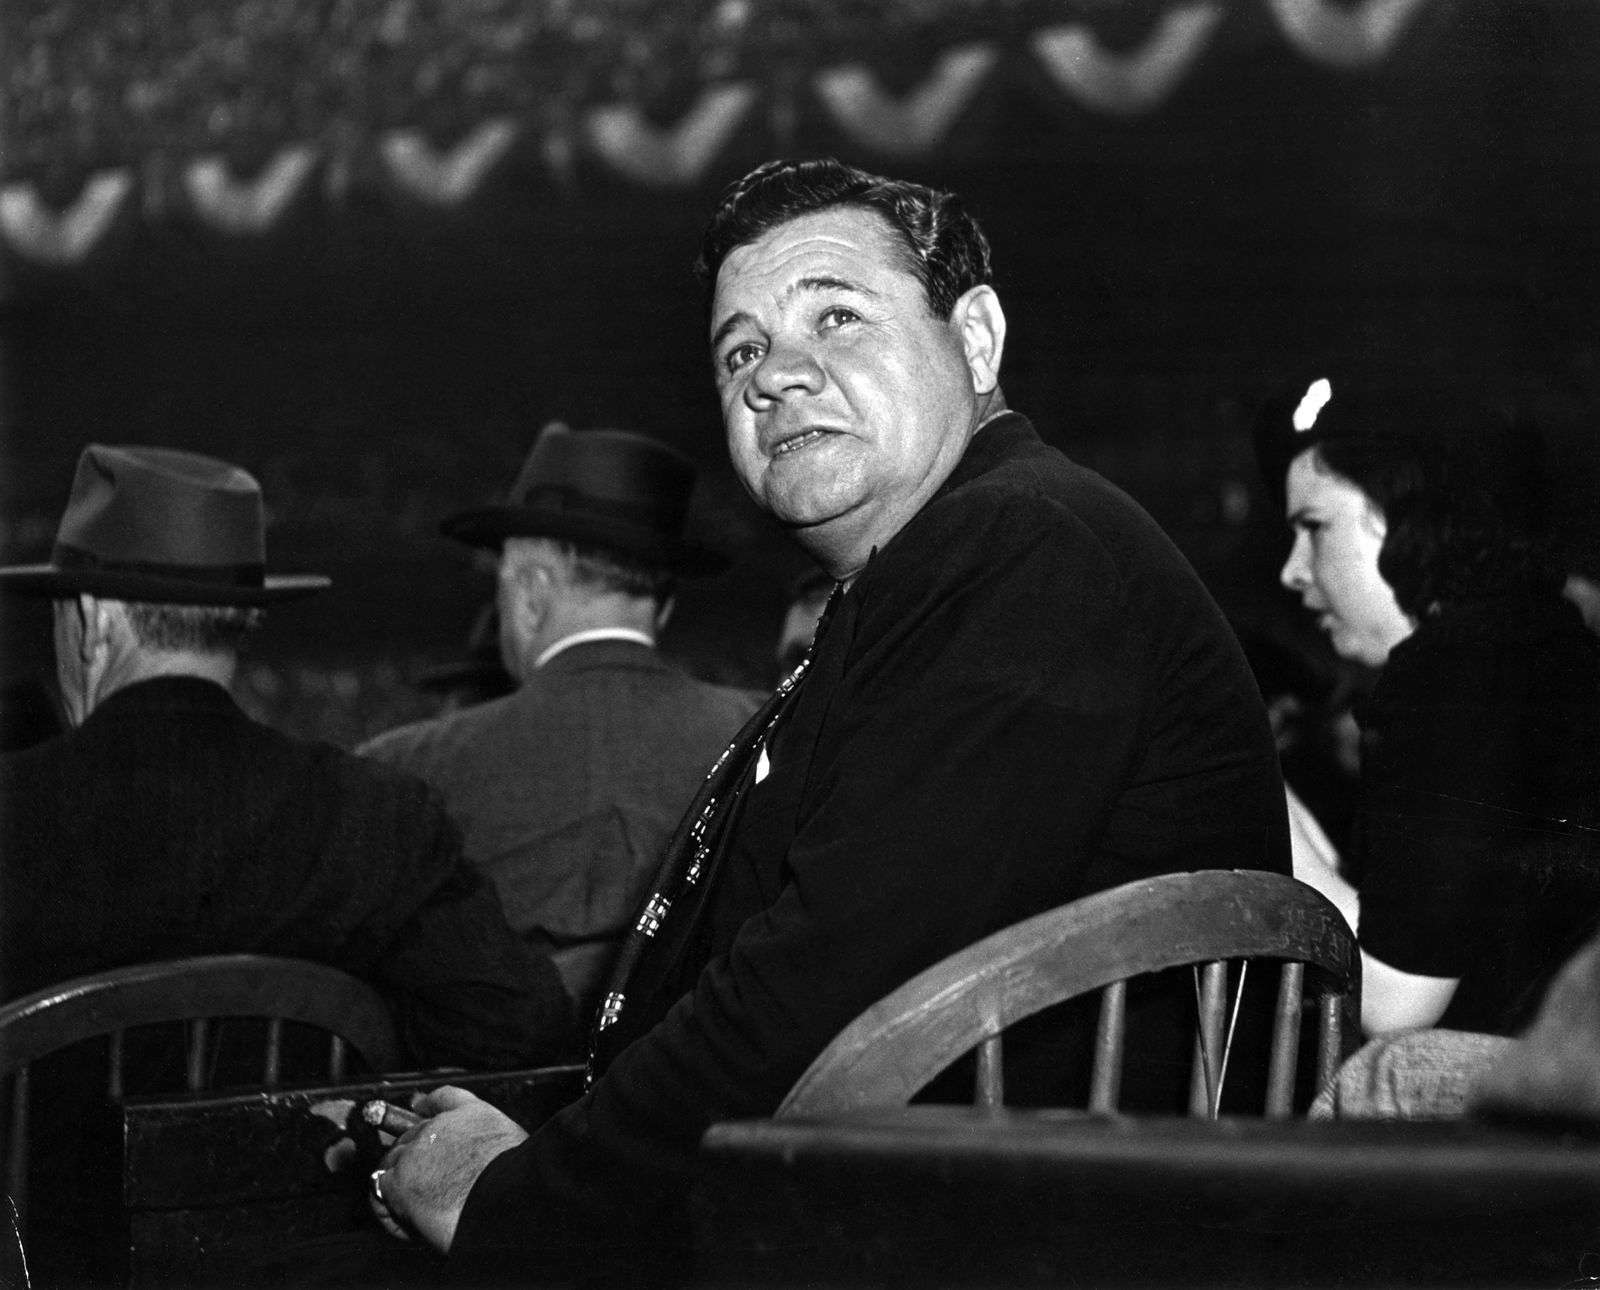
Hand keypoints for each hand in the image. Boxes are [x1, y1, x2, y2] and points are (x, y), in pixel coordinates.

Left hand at [371, 1086, 528, 1253]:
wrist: (506, 1197)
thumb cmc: (518, 1181)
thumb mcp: (514, 1148)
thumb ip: (492, 1145)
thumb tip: (484, 1165)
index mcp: (472, 1114)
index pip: (444, 1099)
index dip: (429, 1104)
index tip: (419, 1107)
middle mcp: (439, 1125)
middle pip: (411, 1135)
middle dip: (411, 1157)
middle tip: (423, 1186)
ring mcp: (416, 1151)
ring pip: (392, 1163)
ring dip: (399, 1186)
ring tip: (416, 1212)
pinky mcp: (400, 1181)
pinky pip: (381, 1194)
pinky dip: (390, 1211)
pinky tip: (407, 1224)